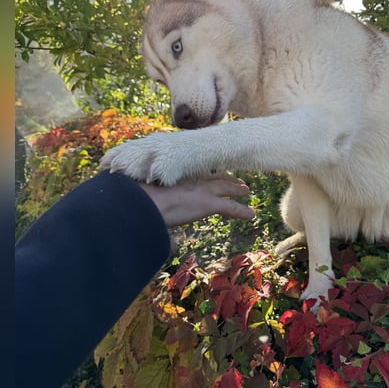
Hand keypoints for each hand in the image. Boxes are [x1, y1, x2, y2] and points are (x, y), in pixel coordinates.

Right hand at [139, 173, 254, 227]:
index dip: (207, 173)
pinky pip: (230, 207)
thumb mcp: (142, 191)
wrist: (143, 201)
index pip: (197, 173)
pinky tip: (250, 214)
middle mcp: (192, 179)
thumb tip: (139, 199)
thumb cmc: (138, 197)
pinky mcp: (208, 203)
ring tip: (246, 190)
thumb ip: (147, 192)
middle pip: (214, 177)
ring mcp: (202, 190)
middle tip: (235, 179)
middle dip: (226, 178)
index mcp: (178, 174)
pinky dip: (241, 211)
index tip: (211, 173)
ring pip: (226, 188)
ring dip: (237, 189)